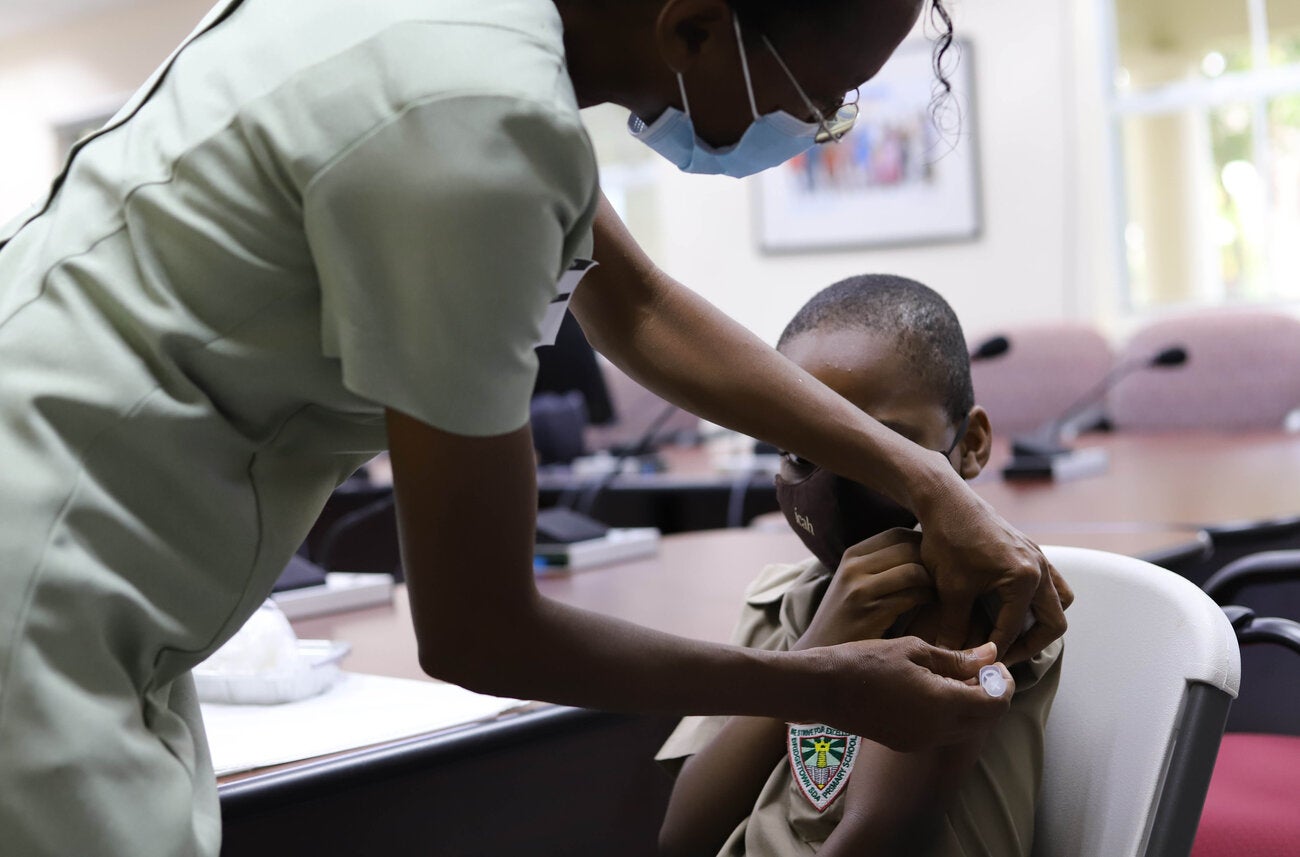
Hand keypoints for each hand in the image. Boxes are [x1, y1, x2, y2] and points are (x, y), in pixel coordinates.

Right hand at [794, 528, 934, 650]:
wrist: (822, 650)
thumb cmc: (848, 619)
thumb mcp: (855, 583)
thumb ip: (880, 565)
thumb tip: (921, 549)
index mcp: (852, 555)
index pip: (896, 534)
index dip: (922, 542)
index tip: (936, 558)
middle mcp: (853, 567)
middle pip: (908, 548)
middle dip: (933, 561)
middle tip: (947, 575)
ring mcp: (860, 589)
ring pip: (913, 571)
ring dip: (934, 581)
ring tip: (942, 591)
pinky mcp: (871, 613)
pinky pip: (912, 596)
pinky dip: (929, 598)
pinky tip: (933, 606)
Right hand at [812, 639, 1013, 750]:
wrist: (823, 688)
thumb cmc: (865, 661)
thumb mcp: (914, 650)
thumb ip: (957, 659)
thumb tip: (990, 655)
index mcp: (943, 704)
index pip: (996, 702)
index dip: (1003, 682)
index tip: (996, 663)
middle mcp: (937, 731)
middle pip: (986, 720)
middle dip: (992, 695)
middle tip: (981, 668)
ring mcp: (921, 741)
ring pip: (967, 729)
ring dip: (973, 706)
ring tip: (958, 677)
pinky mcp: (907, 744)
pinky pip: (944, 733)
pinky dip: (952, 714)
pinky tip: (936, 691)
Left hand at [915, 467, 1072, 663]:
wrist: (947, 500)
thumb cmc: (948, 539)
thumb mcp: (951, 587)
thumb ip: (954, 626)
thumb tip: (950, 655)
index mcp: (1024, 579)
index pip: (1014, 630)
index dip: (996, 651)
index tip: (981, 663)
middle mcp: (1040, 568)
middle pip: (1054, 621)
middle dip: (1032, 644)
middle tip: (1005, 655)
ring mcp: (1039, 558)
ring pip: (1060, 601)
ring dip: (1042, 621)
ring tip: (1014, 634)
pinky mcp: (1031, 551)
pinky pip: (1050, 583)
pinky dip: (1039, 600)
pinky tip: (1012, 606)